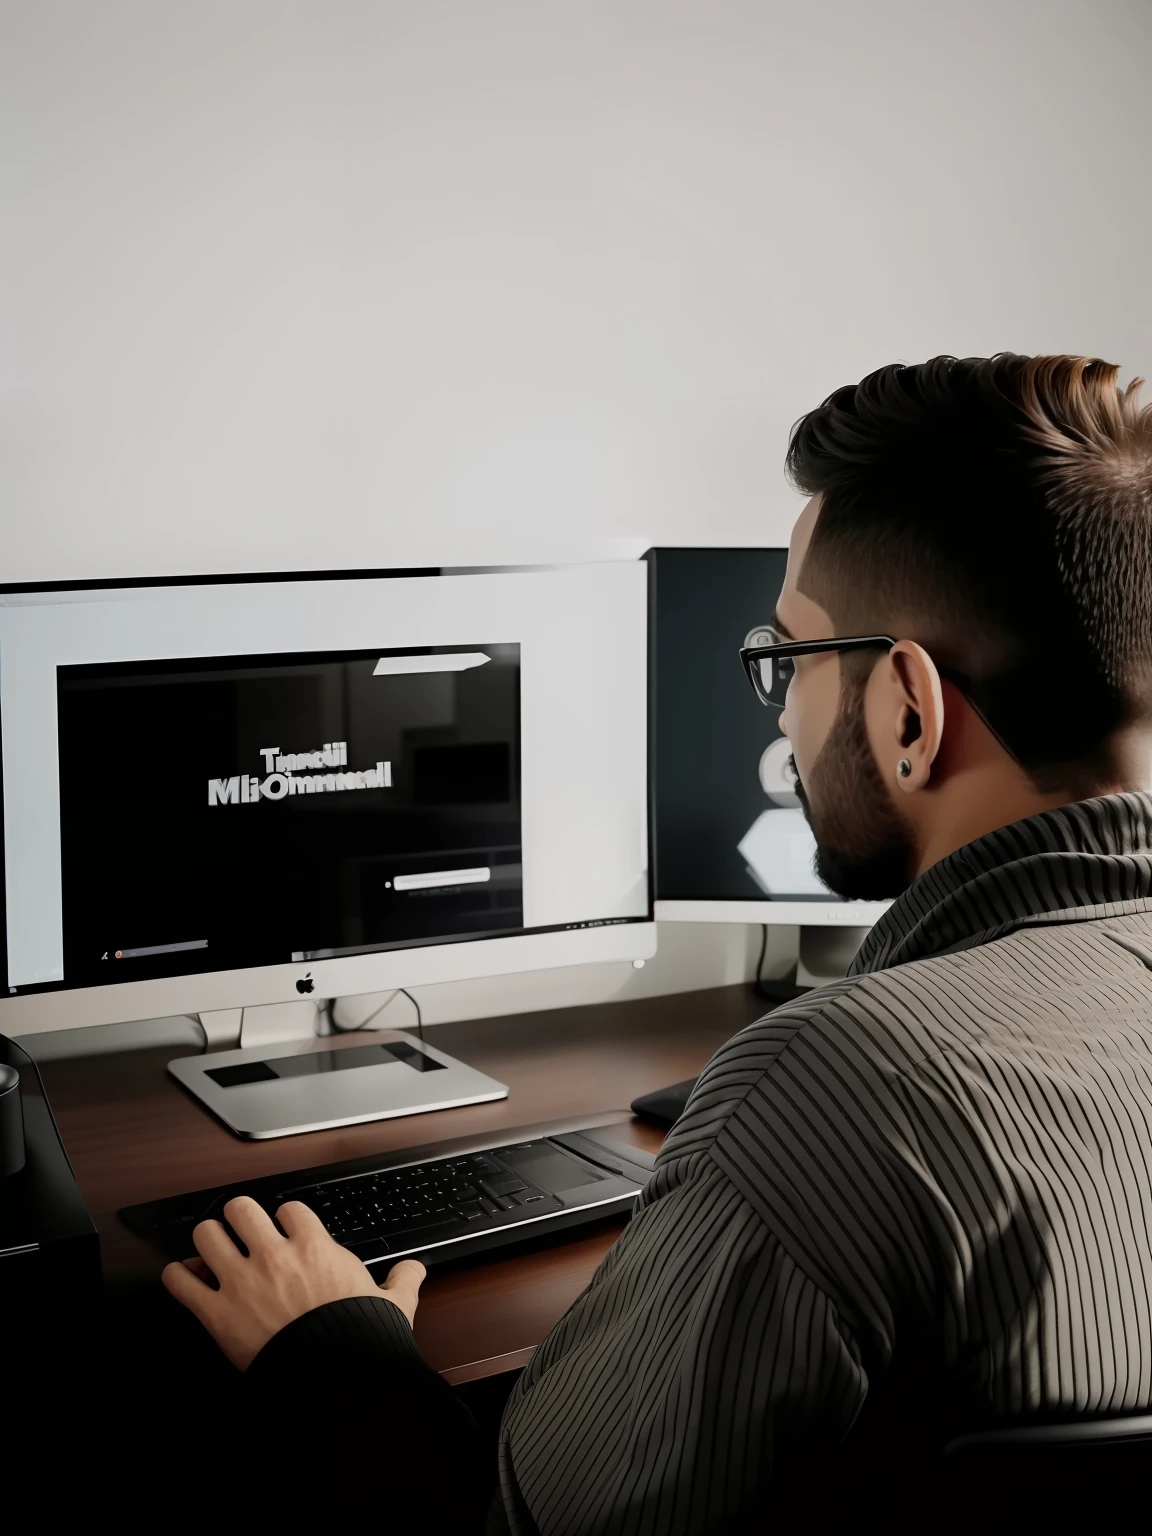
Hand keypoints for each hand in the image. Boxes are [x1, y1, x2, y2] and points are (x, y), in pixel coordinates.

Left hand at [161, 1195, 425, 1370]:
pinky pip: (181, 1282)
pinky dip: (178, 1278)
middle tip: (241, 1232)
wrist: (331, 1379)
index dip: (285, 1218)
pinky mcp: (217, 1313)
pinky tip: (185, 1279)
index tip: (285, 1229)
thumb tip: (414, 1270)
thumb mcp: (392, 1305)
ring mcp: (242, 1281)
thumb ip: (402, 1281)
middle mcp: (274, 1255)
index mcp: (314, 1247)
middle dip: (239, 1218)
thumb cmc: (357, 1341)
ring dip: (207, 1242)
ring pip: (207, 1235)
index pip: (288, 1208)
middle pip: (241, 1208)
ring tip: (211, 1250)